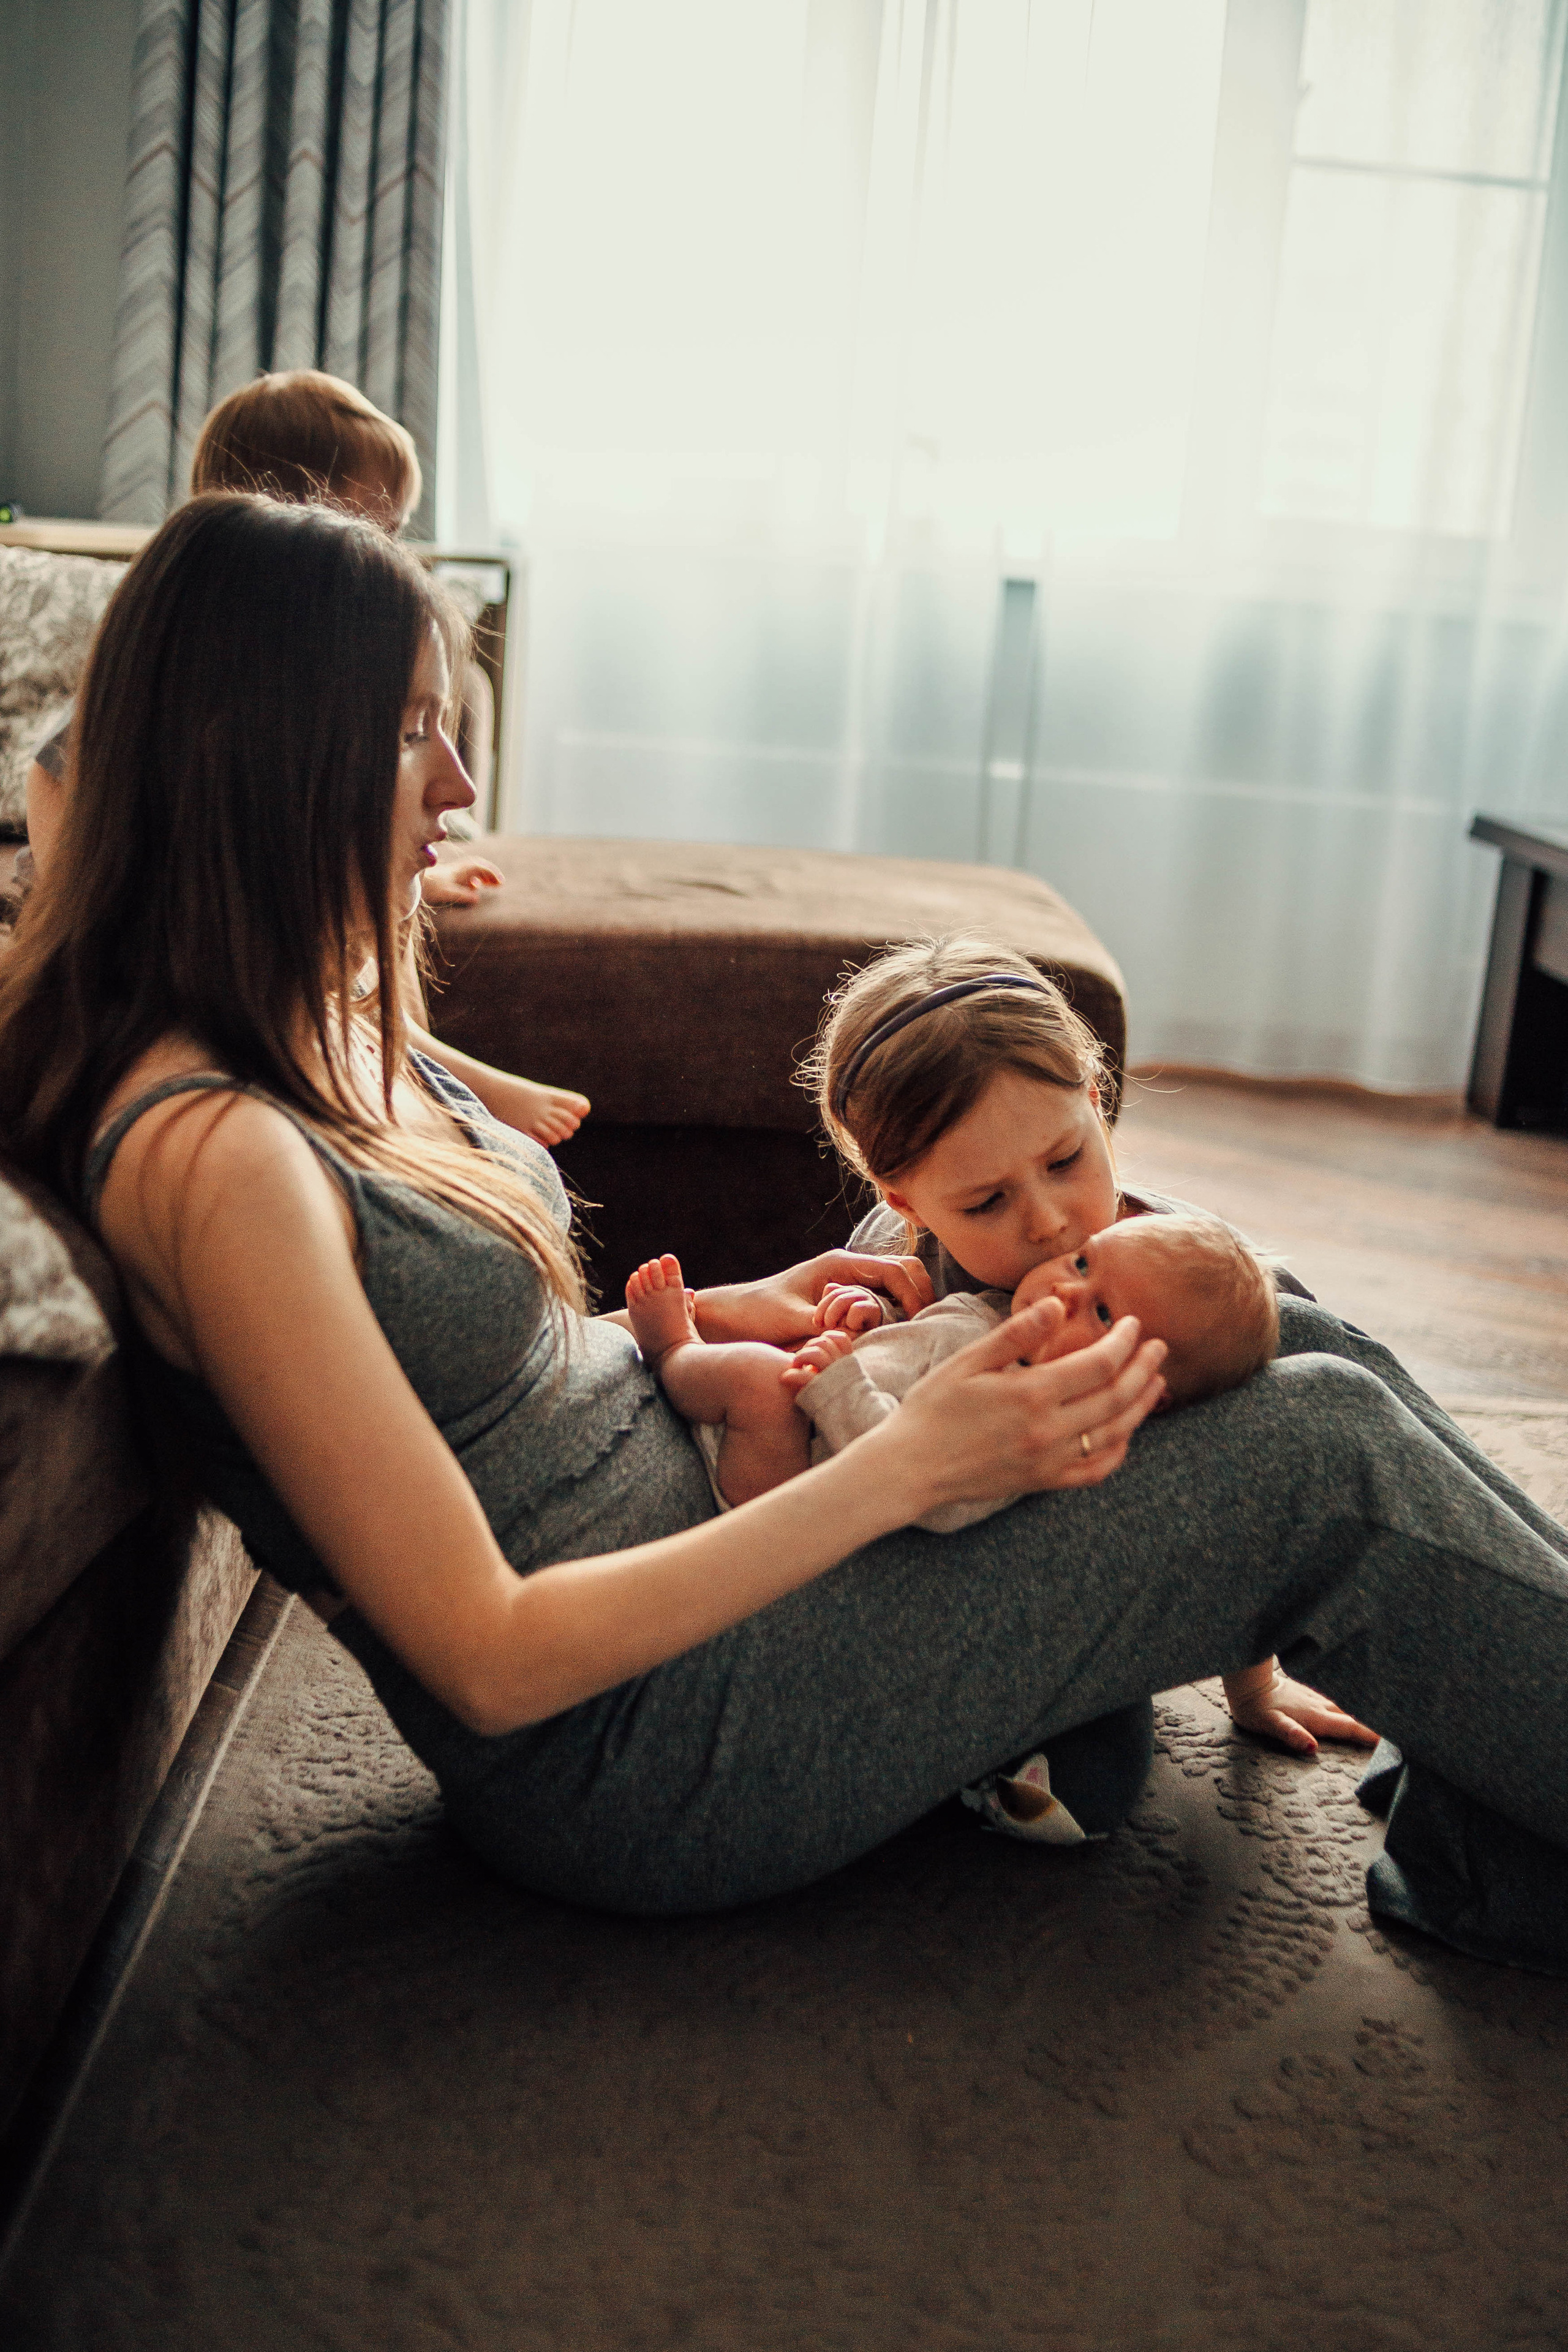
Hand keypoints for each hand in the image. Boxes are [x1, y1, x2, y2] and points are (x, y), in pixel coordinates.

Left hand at [422, 855, 504, 907]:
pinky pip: (467, 874)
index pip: (481, 868)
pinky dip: (475, 879)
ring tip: (492, 884)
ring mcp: (454, 872)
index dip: (492, 874)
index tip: (501, 883)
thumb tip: (477, 898)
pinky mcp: (449, 877)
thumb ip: (462, 895)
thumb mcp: (447, 893)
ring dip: (484, 876)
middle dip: (491, 874)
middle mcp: (458, 869)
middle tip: (500, 883)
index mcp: (460, 871)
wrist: (414, 882)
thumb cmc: (430, 887)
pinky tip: (475, 886)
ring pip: (473, 870)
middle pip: (479, 867)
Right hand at [507, 1077, 589, 1145]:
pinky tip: (537, 1136)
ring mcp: (532, 1120)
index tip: (574, 1114)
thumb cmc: (516, 1093)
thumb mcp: (539, 1093)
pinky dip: (543, 1142)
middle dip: (568, 1128)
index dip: (578, 1112)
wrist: (490, 1091)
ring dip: (555, 1137)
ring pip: (556, 1137)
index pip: (577, 1105)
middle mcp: (542, 1108)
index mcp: (548, 1095)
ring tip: (548, 1132)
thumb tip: (584, 1109)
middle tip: (560, 1126)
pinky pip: (541, 1143)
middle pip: (570, 1124)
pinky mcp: (521, 1131)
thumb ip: (562, 1101)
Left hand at [695, 1251, 934, 1346]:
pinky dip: (895, 1308)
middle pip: (903, 1268)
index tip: (923, 1322)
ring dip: (909, 1300)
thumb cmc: (757, 1314)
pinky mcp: (843, 1296)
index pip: (895, 1270)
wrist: (731, 1315)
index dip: (915, 1295)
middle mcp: (847, 1267)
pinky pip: (880, 1295)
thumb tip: (860, 1330)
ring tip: (914, 1329)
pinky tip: (894, 1331)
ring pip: (895, 1281)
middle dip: (921, 1292)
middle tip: (928, 1324)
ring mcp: (847, 1280)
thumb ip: (827, 1324)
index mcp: (839, 1264)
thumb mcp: (792, 1319)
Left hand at [780, 1329, 855, 1391]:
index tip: (819, 1346)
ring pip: (814, 1353)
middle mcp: (841, 1367)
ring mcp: (830, 1377)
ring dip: (801, 1356)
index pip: (840, 1338)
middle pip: (824, 1342)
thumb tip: (821, 1347)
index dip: (827, 1337)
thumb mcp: (846, 1377)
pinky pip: (802, 1376)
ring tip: (795, 1365)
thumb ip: (837, 1362)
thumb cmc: (843, 1398)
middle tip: (802, 1359)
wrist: (851, 1421)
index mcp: (848, 1362)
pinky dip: (791, 1375)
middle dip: (809, 1346)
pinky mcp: (818, 1390)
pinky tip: (785, 1379)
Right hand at [888, 1299, 1166, 1505]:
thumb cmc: (934, 1407)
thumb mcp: (969, 1360)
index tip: (1133, 1323)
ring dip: (1142, 1406)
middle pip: (1117, 1397)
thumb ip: (1017, 1332)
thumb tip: (1057, 1303)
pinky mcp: (1043, 1481)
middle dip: (1144, 1369)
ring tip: (1157, 1382)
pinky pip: (1096, 1470)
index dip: (1124, 1342)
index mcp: (1031, 1394)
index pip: (1098, 1364)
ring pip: (1115, 1434)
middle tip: (1159, 1347)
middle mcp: (1048, 1431)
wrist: (911, 1466)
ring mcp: (1049, 1460)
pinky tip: (1126, 1431)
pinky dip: (1119, 1450)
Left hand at [1223, 1661, 1377, 1755]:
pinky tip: (1341, 1714)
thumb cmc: (1256, 1708)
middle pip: (1350, 1718)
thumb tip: (1313, 1748)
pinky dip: (1343, 1712)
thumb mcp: (1270, 1724)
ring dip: (1358, 1718)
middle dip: (1369, 1727)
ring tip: (1371, 1727)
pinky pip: (1331, 1705)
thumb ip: (1292, 1735)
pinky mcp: (1304, 1694)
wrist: (1246, 1683)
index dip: (1369, 1734)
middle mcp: (1317, 1706)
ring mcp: (1312, 1699)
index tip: (1389, 1741)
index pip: (1348, 1726)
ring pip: (1341, 1710)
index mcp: (1314, 1716)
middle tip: (1388, 1737)